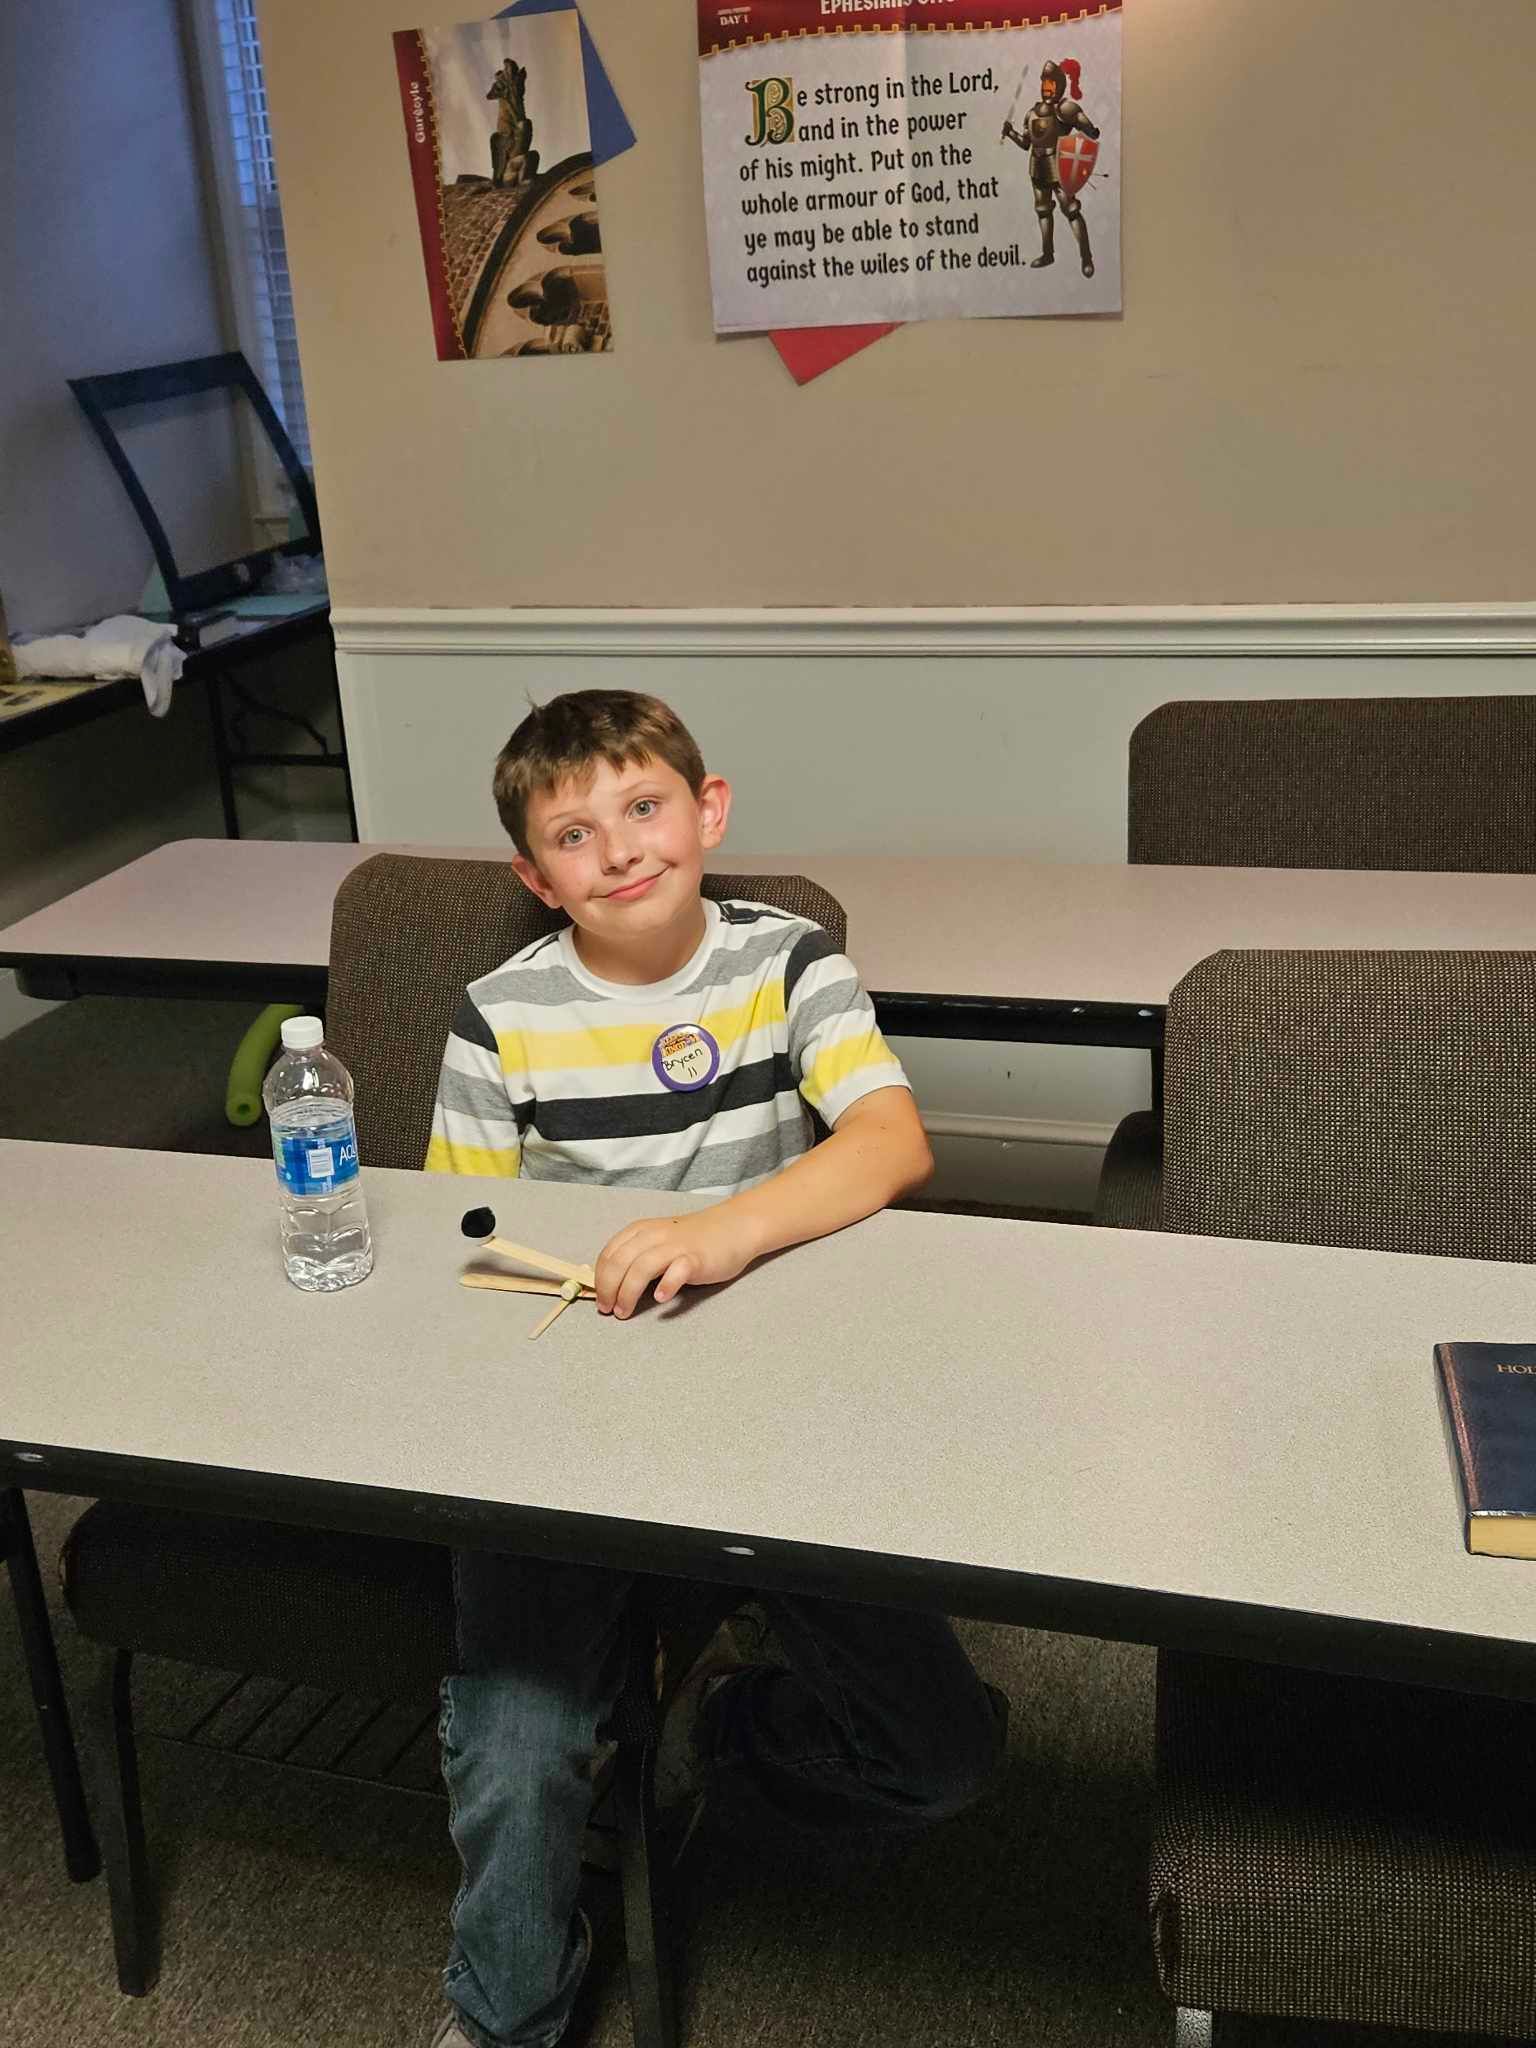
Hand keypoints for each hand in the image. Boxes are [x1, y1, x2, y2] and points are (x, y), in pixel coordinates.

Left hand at [593, 1206, 760, 1317]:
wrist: (733, 1228)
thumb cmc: (694, 1239)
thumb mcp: (658, 1240)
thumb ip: (638, 1256)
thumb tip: (613, 1285)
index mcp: (641, 1230)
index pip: (609, 1254)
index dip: (600, 1279)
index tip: (601, 1299)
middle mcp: (655, 1236)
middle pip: (620, 1262)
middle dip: (609, 1289)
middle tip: (609, 1310)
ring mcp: (676, 1246)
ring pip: (642, 1267)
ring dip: (628, 1292)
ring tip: (625, 1311)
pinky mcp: (697, 1259)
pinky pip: (677, 1271)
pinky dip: (666, 1285)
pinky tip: (660, 1299)